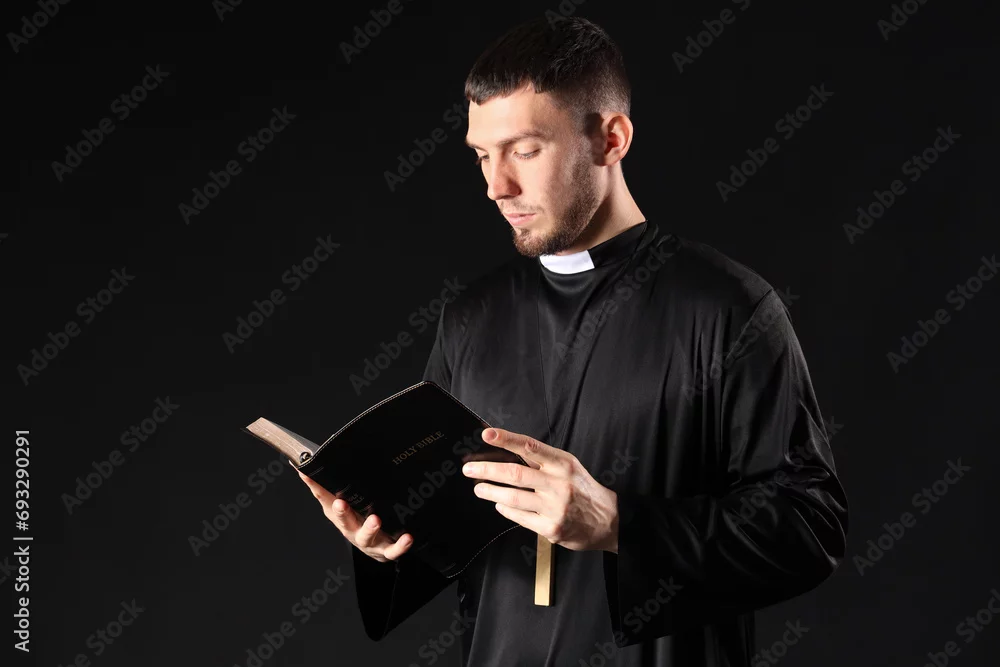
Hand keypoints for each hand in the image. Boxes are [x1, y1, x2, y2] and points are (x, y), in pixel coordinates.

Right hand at [298, 471, 414, 562]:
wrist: (376, 547)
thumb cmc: (356, 520)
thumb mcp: (339, 502)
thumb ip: (324, 484)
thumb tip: (302, 463)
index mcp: (338, 515)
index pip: (323, 498)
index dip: (315, 486)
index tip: (308, 473)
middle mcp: (351, 529)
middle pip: (343, 521)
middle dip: (342, 513)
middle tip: (340, 503)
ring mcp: (368, 541)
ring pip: (367, 537)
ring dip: (370, 529)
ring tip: (375, 520)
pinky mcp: (386, 550)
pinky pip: (393, 550)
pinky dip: (400, 545)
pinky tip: (408, 537)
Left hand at [462, 428, 618, 552]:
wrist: (609, 520)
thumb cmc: (583, 489)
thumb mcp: (569, 467)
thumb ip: (542, 461)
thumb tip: (509, 450)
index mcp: (563, 463)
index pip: (530, 447)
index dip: (507, 439)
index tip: (487, 434)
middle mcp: (558, 483)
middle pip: (515, 474)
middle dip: (487, 470)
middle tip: (469, 469)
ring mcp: (554, 507)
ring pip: (513, 498)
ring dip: (491, 492)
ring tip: (479, 489)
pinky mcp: (551, 528)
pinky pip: (520, 517)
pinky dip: (506, 509)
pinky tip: (499, 505)